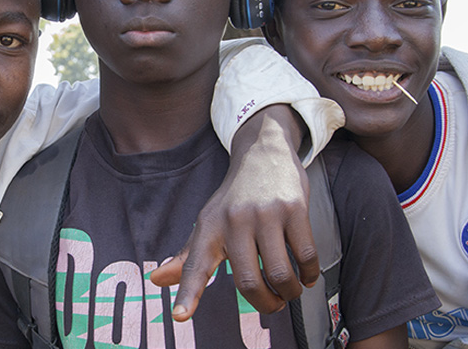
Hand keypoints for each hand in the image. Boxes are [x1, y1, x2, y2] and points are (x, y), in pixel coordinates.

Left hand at [150, 104, 317, 319]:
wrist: (263, 152)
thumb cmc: (234, 198)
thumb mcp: (207, 223)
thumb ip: (186, 257)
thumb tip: (157, 281)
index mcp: (209, 228)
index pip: (194, 265)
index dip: (188, 293)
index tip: (180, 315)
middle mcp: (234, 221)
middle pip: (248, 281)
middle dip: (265, 304)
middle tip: (273, 305)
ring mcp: (265, 213)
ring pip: (281, 273)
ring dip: (289, 292)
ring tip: (290, 291)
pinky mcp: (294, 208)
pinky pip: (305, 255)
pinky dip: (310, 274)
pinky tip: (307, 275)